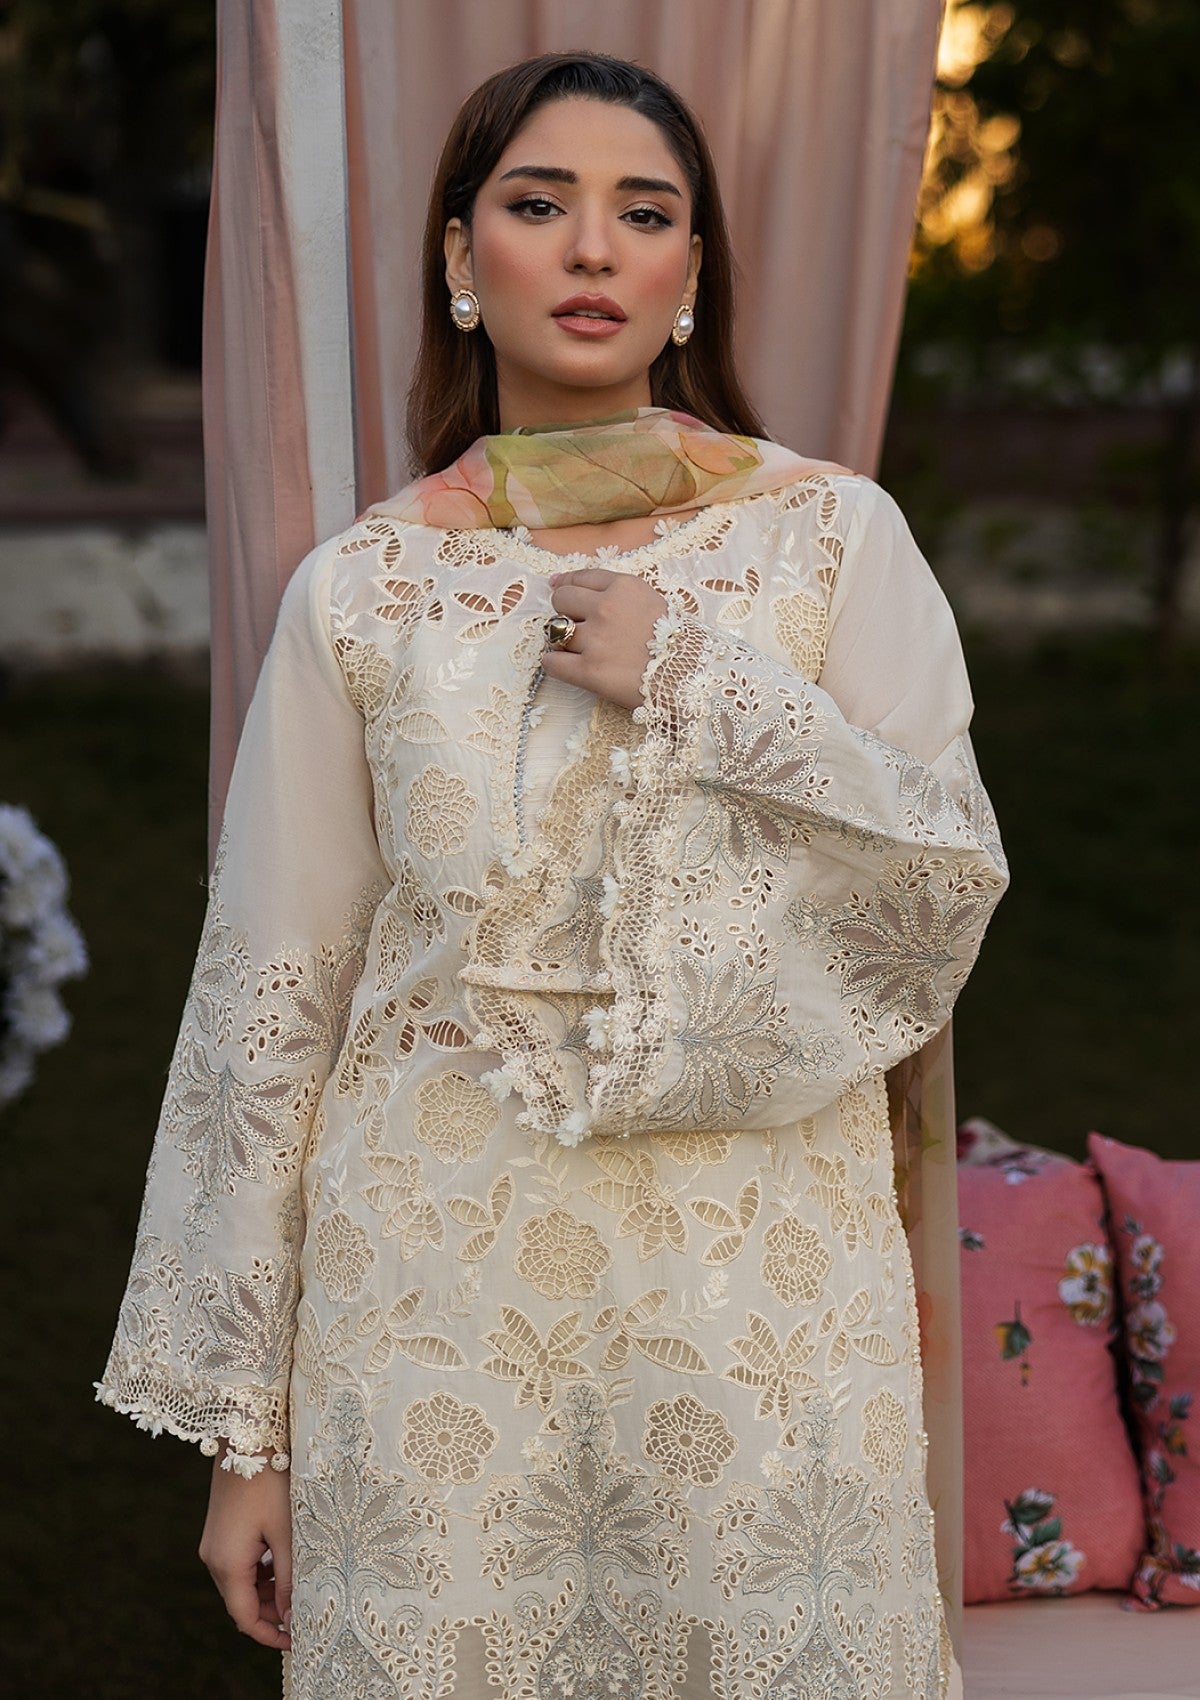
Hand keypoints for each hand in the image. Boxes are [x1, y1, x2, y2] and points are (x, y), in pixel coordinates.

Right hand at [199, 1450, 292, 1650]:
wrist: (246, 1437)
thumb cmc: (270, 1482)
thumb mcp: (286, 1533)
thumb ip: (290, 1579)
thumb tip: (293, 1618)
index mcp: (227, 1564)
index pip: (245, 1619)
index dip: (271, 1634)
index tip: (297, 1640)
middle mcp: (213, 1559)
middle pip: (242, 1603)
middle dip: (273, 1612)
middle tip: (306, 1610)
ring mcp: (214, 1545)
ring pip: (240, 1584)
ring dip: (268, 1591)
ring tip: (300, 1583)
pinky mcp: (220, 1532)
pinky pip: (238, 1565)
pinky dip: (259, 1572)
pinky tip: (284, 1561)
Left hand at [542, 568, 667, 710]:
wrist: (692, 679)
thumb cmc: (677, 642)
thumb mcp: (653, 601)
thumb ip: (619, 594)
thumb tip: (572, 584)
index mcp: (624, 587)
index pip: (580, 577)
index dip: (566, 585)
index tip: (559, 588)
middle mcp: (605, 608)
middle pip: (561, 600)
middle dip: (565, 612)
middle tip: (578, 627)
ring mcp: (596, 640)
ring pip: (554, 632)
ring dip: (561, 640)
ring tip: (576, 650)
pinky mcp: (589, 671)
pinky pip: (552, 662)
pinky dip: (554, 664)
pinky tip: (566, 666)